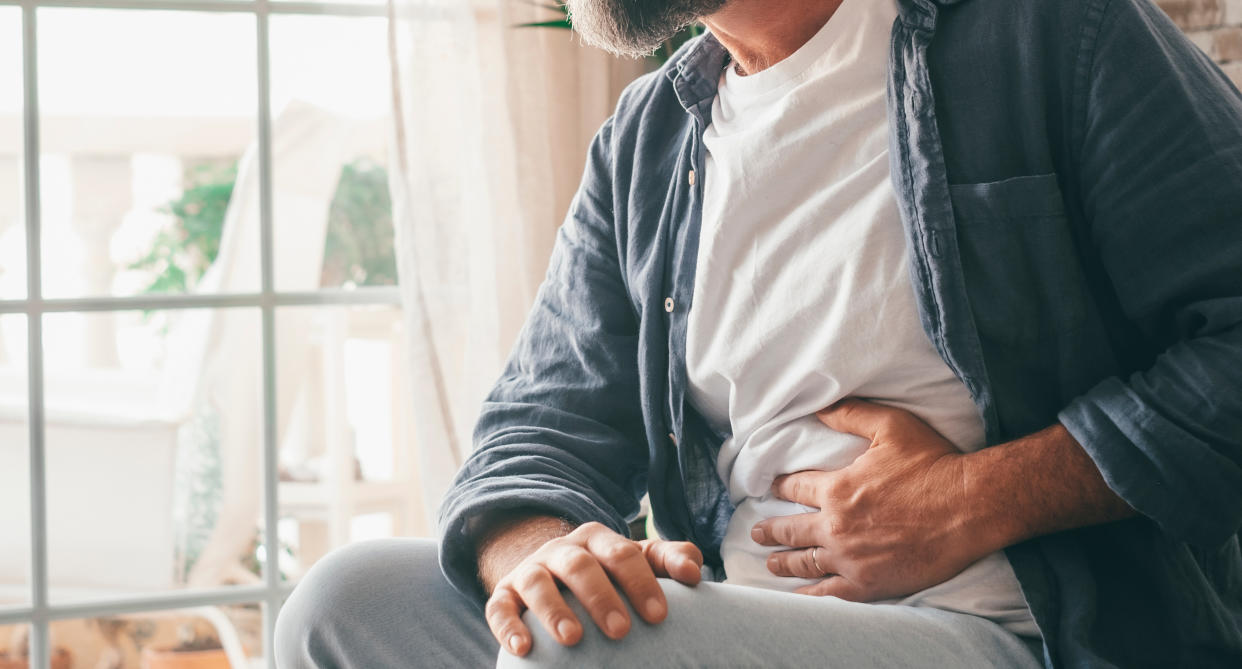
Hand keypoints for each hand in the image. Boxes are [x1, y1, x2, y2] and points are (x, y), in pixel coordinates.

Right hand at [484, 521, 702, 656]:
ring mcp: (530, 571)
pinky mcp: (503, 594)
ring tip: (573, 638)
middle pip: (580, 566)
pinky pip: (499, 606)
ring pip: (537, 583)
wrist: (549, 571)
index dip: (641, 582)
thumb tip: (695, 569)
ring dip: (554, 610)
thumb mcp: (635, 561)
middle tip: (621, 631)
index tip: (659, 615)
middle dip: (601, 597)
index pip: (622, 554)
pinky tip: (523, 648)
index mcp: (597, 540)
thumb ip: (667, 559)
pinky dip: (508, 626)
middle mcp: (561, 550)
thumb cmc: (605, 574)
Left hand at [751, 399, 991, 601]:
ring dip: (783, 563)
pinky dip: (810, 594)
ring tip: (770, 563)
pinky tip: (800, 594)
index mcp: (837, 489)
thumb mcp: (890, 425)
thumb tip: (818, 408)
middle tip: (756, 532)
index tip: (769, 489)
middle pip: (791, 530)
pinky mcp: (869, 583)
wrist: (970, 507)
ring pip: (805, 563)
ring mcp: (850, 559)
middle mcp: (836, 526)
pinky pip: (829, 592)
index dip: (779, 487)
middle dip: (770, 530)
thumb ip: (850, 415)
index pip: (794, 488)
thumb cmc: (933, 464)